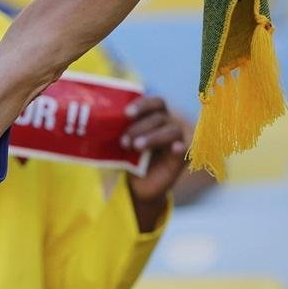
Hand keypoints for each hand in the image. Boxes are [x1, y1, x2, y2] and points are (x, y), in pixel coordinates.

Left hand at [121, 95, 187, 230]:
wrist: (136, 186)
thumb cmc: (126, 157)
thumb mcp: (121, 142)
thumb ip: (118, 130)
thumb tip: (100, 120)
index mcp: (155, 116)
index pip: (156, 103)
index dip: (143, 105)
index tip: (126, 113)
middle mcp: (169, 125)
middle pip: (160, 117)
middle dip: (139, 127)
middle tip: (124, 141)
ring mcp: (178, 140)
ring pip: (171, 131)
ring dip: (153, 137)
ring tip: (136, 146)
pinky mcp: (183, 158)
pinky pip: (186, 149)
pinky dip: (180, 147)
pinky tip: (174, 148)